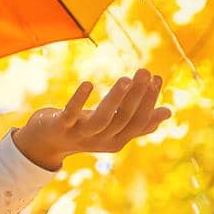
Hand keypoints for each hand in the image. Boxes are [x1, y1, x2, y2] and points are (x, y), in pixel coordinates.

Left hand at [14, 68, 171, 169]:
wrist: (45, 142)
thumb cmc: (83, 130)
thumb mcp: (112, 128)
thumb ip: (138, 123)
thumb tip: (168, 112)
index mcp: (117, 140)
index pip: (139, 123)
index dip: (149, 101)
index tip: (157, 78)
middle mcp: (100, 140)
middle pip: (123, 119)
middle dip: (137, 96)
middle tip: (145, 72)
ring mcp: (80, 134)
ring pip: (102, 119)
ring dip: (115, 99)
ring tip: (126, 79)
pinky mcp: (61, 125)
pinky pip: (71, 113)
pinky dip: (79, 99)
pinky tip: (89, 83)